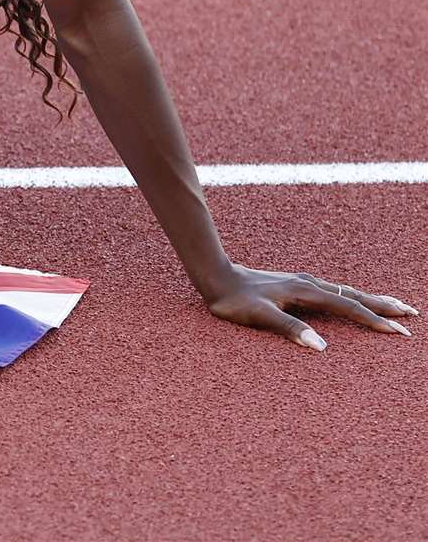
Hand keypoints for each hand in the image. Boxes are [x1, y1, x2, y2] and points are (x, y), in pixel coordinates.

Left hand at [203, 264, 417, 350]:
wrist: (215, 277)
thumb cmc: (234, 300)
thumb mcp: (259, 317)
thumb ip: (289, 329)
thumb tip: (321, 347)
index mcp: (306, 292)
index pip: (349, 307)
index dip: (374, 321)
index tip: (400, 333)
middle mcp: (309, 284)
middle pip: (355, 295)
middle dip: (384, 305)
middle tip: (412, 313)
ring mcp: (303, 282)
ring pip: (346, 290)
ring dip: (371, 298)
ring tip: (393, 305)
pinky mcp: (296, 284)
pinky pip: (334, 290)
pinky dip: (352, 295)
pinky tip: (352, 299)